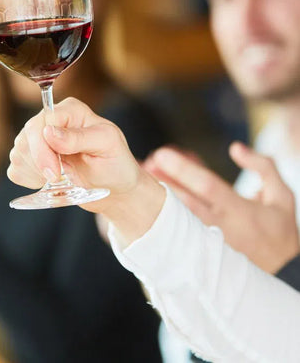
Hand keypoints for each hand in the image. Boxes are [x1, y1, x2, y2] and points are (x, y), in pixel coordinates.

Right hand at [7, 97, 165, 244]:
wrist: (114, 187)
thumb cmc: (115, 162)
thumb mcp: (106, 146)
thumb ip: (79, 138)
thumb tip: (49, 132)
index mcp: (71, 110)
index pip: (43, 121)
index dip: (43, 147)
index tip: (55, 172)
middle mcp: (51, 120)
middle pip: (27, 136)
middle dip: (38, 162)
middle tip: (56, 178)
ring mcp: (38, 139)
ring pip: (18, 153)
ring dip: (35, 172)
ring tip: (59, 178)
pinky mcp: (31, 159)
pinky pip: (15, 169)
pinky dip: (28, 180)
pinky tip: (46, 181)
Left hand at [145, 143, 299, 272]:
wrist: (285, 278)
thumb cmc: (279, 232)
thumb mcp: (282, 197)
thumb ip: (263, 167)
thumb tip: (236, 147)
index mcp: (239, 210)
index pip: (207, 186)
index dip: (183, 170)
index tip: (160, 153)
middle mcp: (221, 227)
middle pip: (184, 202)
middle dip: (162, 181)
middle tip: (144, 164)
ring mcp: (208, 244)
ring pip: (176, 220)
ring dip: (157, 200)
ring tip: (140, 182)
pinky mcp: (200, 257)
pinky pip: (175, 237)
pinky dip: (159, 221)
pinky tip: (144, 207)